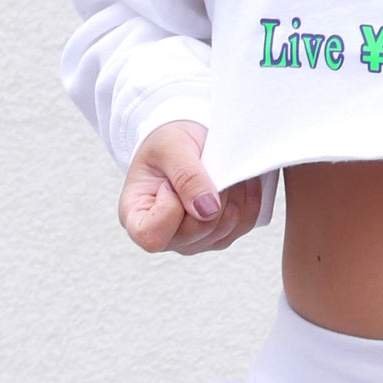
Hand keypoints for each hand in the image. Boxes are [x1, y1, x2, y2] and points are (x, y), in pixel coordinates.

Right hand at [118, 121, 261, 255]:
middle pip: (196, 231)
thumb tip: (208, 210)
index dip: (169, 209)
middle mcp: (164, 236)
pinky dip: (246, 198)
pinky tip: (235, 181)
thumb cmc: (167, 143)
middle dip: (208, 195)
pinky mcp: (220, 236)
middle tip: (205, 167)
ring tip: (218, 171)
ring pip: (223, 229)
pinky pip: (243, 224)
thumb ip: (186, 177)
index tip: (170, 183)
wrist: (187, 143)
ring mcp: (194, 240)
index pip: (152, 235)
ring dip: (230, 194)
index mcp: (135, 216)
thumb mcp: (170, 147)